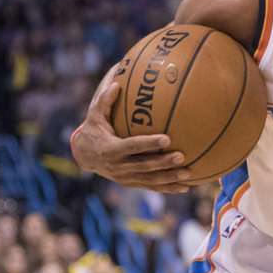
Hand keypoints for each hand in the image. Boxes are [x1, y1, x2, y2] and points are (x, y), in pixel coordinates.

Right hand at [70, 79, 190, 192]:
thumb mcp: (94, 116)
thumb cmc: (94, 130)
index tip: (167, 138)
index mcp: (110, 149)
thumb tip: (117, 84)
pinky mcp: (131, 183)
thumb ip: (105, 101)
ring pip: (150, 180)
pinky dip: (168, 188)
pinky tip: (185, 187)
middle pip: (144, 166)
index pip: (132, 146)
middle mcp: (118, 166)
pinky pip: (151, 187)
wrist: (85, 156)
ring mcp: (125, 177)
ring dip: (169, 179)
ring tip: (188, 175)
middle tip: (181, 156)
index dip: (149, 143)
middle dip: (163, 163)